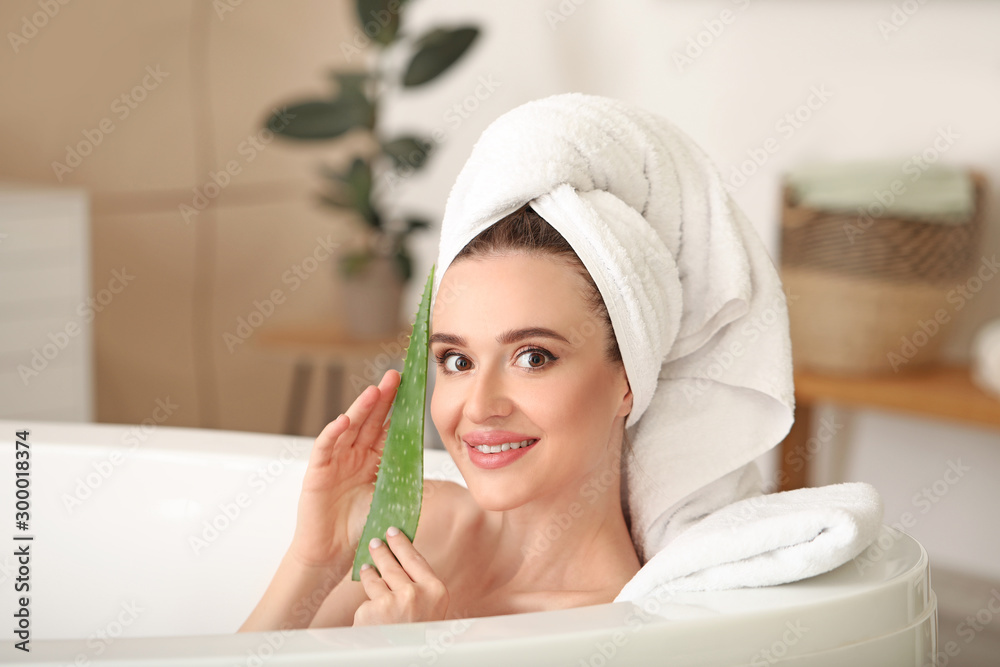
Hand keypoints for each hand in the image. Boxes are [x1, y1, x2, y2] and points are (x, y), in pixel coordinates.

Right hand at [287, 369, 400, 568]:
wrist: (334, 554)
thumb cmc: (363, 529)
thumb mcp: (392, 501)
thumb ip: (408, 483)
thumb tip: (439, 475)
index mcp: (374, 460)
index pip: (388, 428)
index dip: (399, 409)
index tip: (413, 388)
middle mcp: (355, 455)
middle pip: (370, 420)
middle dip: (383, 398)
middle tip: (396, 376)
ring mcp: (335, 461)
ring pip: (350, 428)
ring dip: (361, 408)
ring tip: (375, 391)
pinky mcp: (317, 472)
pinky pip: (325, 448)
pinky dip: (333, 433)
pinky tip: (344, 420)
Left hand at [353, 526, 449, 625]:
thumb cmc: (419, 640)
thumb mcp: (432, 612)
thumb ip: (423, 591)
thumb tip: (403, 565)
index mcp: (435, 591)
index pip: (414, 559)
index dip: (401, 544)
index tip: (393, 532)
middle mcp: (414, 593)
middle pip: (392, 566)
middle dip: (381, 552)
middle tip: (375, 542)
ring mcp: (390, 602)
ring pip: (375, 580)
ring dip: (369, 573)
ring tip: (366, 568)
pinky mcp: (370, 612)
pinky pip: (366, 604)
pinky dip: (367, 611)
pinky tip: (368, 616)